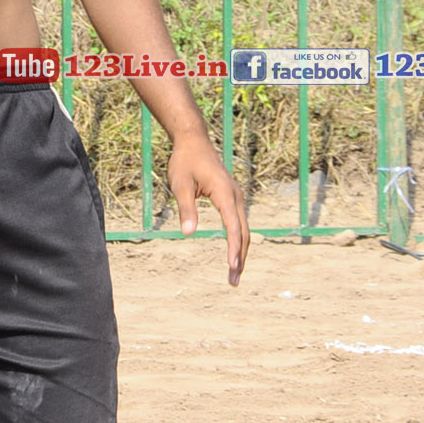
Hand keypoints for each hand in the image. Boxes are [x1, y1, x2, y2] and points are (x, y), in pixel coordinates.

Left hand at [168, 135, 248, 285]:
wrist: (194, 141)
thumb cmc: (184, 161)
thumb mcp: (180, 184)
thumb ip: (186, 208)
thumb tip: (188, 233)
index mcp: (224, 192)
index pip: (233, 226)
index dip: (233, 247)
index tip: (233, 266)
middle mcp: (235, 196)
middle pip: (243, 232)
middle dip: (240, 257)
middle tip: (233, 281)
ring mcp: (235, 197)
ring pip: (243, 229)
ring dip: (241, 251)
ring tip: (234, 274)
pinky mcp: (232, 198)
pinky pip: (239, 223)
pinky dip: (239, 240)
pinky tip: (235, 254)